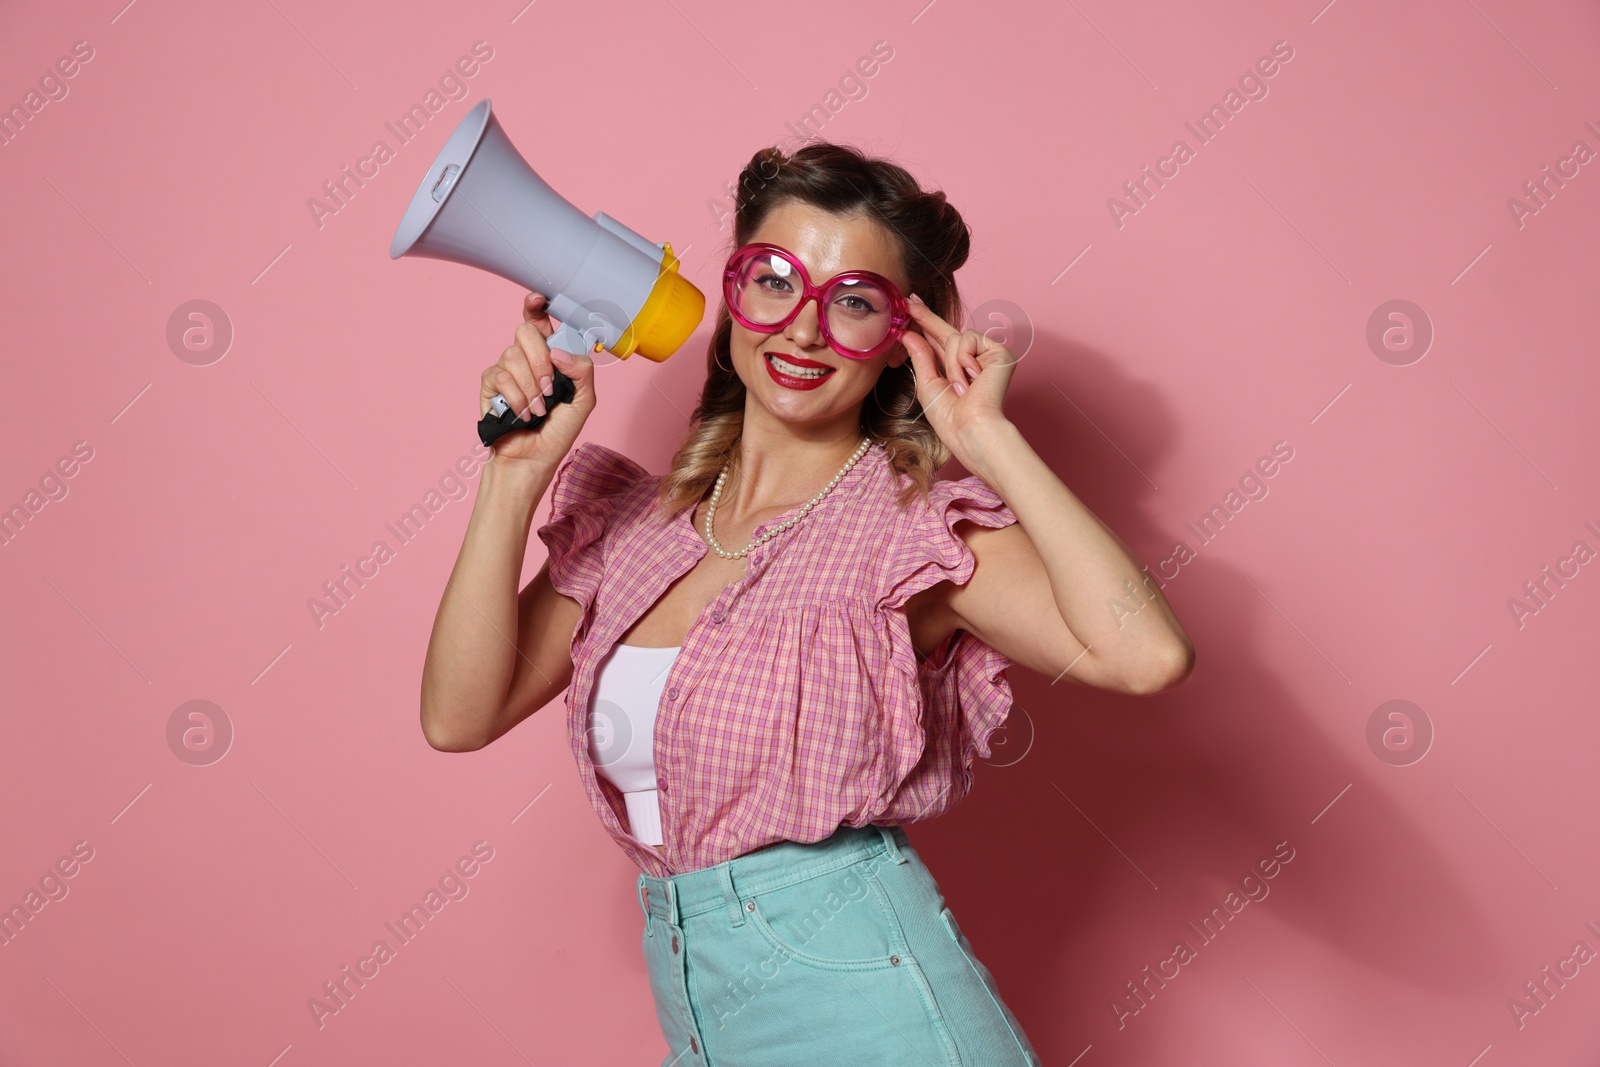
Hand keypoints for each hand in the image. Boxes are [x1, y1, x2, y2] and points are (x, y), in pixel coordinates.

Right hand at [479, 292, 596, 466]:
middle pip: (525, 331)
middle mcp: (527, 358)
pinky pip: (500, 376)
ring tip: (539, 409)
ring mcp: (507, 369)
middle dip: (540, 359)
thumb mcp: (583, 400)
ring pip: (513, 354)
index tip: (538, 299)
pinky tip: (523, 414)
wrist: (534, 458)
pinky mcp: (490, 385)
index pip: (541, 321)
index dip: (537, 305)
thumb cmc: (558, 431)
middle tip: (549, 386)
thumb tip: (558, 351)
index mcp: (550, 356)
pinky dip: (516, 398)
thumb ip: (582, 371)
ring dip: (531, 386)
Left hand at [899, 293, 1017, 457]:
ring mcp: (989, 355)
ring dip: (950, 363)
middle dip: (926, 317)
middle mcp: (975, 359)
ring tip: (960, 387)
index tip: (911, 307)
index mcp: (958, 368)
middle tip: (909, 299)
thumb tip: (909, 332)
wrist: (971, 429)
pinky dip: (963, 360)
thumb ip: (920, 356)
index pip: (939, 341)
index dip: (925, 323)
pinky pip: (968, 340)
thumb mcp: (928, 384)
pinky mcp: (1000, 352)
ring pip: (955, 337)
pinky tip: (973, 379)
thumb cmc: (951, 417)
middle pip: (948, 331)